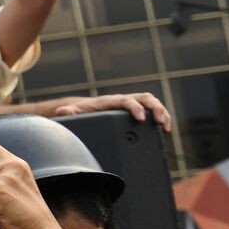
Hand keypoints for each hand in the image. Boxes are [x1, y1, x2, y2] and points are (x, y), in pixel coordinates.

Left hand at [51, 93, 170, 132]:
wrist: (83, 108)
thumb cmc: (80, 111)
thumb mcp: (74, 112)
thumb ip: (70, 112)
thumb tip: (63, 111)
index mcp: (110, 101)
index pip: (126, 100)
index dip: (134, 108)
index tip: (141, 118)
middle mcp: (122, 100)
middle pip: (144, 98)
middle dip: (155, 108)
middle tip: (160, 122)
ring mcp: (130, 104)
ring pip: (151, 102)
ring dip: (162, 112)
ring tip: (166, 127)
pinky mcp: (135, 110)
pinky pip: (151, 110)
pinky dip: (160, 117)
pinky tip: (164, 130)